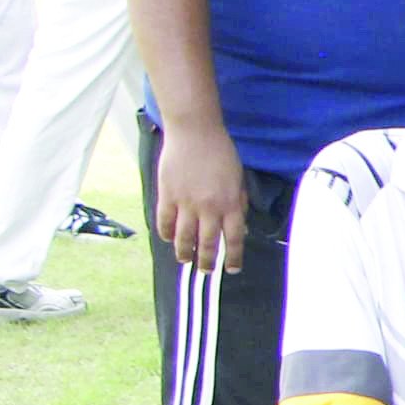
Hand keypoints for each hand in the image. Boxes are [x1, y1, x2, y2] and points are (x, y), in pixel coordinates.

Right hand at [153, 117, 250, 273]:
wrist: (195, 133)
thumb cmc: (221, 153)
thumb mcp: (238, 179)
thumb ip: (238, 203)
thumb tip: (240, 226)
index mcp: (231, 204)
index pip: (234, 239)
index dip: (234, 257)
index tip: (233, 269)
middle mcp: (209, 208)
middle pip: (208, 244)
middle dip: (207, 262)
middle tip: (206, 271)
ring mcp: (186, 203)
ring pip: (184, 238)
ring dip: (185, 253)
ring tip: (185, 260)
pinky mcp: (167, 195)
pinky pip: (165, 222)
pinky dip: (166, 233)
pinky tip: (168, 239)